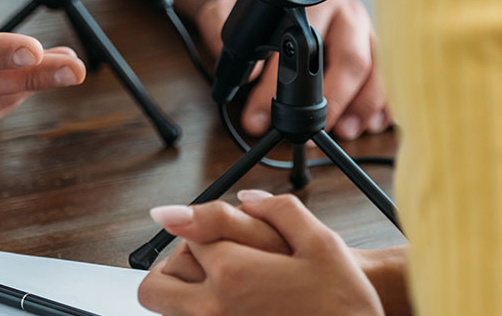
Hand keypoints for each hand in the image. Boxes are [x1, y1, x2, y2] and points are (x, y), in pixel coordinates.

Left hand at [138, 191, 385, 315]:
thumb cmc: (343, 301)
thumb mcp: (321, 242)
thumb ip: (278, 210)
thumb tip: (243, 197)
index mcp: (234, 274)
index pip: (187, 236)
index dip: (202, 227)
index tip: (206, 230)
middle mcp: (214, 309)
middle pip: (157, 284)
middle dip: (172, 267)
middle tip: (201, 262)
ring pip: (169, 311)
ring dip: (182, 295)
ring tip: (217, 288)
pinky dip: (198, 314)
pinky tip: (229, 307)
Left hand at [196, 0, 389, 138]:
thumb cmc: (261, 8)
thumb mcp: (228, 10)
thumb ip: (220, 31)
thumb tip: (242, 70)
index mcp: (312, 4)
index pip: (299, 47)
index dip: (278, 88)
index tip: (260, 117)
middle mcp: (345, 15)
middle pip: (350, 60)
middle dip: (332, 101)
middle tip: (311, 130)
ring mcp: (365, 32)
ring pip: (373, 71)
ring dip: (362, 106)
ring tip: (345, 131)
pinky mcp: (377, 51)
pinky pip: (386, 80)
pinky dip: (383, 105)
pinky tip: (375, 124)